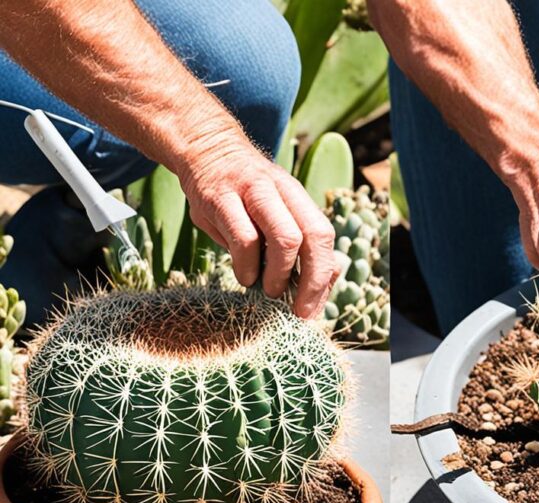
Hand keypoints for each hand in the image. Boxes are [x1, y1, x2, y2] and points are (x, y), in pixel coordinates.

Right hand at [177, 141, 339, 318]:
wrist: (206, 148)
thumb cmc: (243, 196)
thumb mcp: (272, 213)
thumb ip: (291, 244)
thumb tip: (313, 288)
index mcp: (298, 198)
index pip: (324, 236)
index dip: (325, 275)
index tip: (314, 306)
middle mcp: (281, 191)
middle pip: (314, 237)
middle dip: (313, 281)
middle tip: (300, 310)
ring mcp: (252, 192)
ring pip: (286, 238)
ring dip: (281, 275)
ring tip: (271, 292)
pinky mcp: (219, 198)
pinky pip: (243, 239)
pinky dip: (247, 267)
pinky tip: (244, 277)